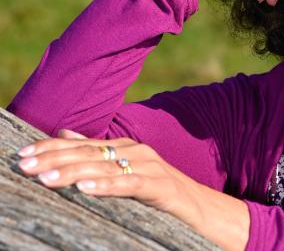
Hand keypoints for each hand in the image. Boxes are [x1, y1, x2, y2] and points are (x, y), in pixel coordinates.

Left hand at [16, 129, 248, 248]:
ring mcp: (150, 166)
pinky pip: (130, 185)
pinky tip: (85, 189)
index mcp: (126, 146)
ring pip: (106, 167)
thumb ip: (98, 152)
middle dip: (55, 158)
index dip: (52, 147)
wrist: (201, 206)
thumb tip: (64, 134)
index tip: (24, 154)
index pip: (83, 143)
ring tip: (47, 178)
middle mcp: (137, 151)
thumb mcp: (126, 168)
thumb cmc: (160, 190)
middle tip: (26, 165)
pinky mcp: (160, 186)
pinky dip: (107, 186)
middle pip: (90, 152)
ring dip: (73, 173)